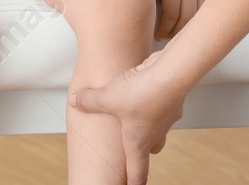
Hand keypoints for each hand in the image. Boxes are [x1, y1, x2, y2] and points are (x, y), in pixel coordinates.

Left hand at [69, 49, 187, 184]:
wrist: (171, 74)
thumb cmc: (142, 93)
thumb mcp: (107, 97)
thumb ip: (90, 101)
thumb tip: (75, 101)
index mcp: (138, 142)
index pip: (137, 171)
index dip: (133, 182)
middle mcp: (155, 133)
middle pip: (150, 149)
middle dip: (141, 149)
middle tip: (131, 146)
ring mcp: (167, 118)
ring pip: (158, 127)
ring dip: (148, 123)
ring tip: (135, 112)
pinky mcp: (173, 100)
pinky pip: (163, 106)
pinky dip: (155, 101)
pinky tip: (146, 89)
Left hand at [149, 0, 211, 40]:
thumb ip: (154, 10)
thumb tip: (157, 35)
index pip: (172, 16)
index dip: (164, 30)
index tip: (158, 37)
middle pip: (187, 17)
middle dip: (176, 32)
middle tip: (167, 37)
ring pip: (199, 14)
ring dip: (188, 27)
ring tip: (177, 32)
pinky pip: (207, 7)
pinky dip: (199, 17)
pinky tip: (189, 23)